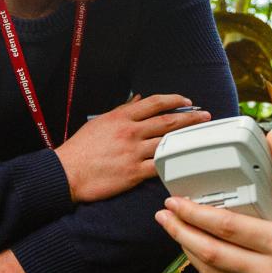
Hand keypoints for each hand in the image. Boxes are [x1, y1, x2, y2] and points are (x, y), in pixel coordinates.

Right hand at [56, 94, 210, 202]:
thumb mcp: (100, 122)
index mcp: (121, 117)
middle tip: (205, 117)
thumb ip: (122, 110)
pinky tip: (184, 163)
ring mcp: (133, 153)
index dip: (175, 100)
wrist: (67, 172)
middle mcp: (130, 132)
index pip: (155, 103)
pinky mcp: (134, 173)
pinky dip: (173, 164)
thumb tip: (139, 99)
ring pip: (167, 143)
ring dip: (186, 140)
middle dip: (190, 118)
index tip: (187, 101)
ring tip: (200, 138)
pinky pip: (159, 167)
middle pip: (167, 122)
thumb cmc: (80, 149)